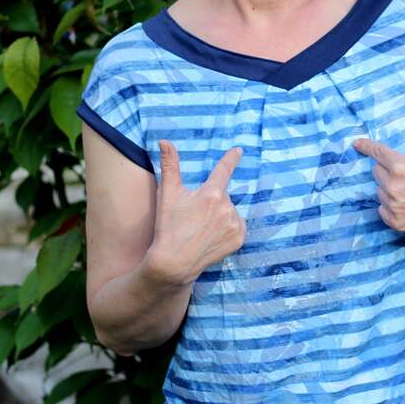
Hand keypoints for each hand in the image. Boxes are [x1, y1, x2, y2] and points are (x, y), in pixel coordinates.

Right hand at [147, 139, 246, 285]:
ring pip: (230, 210)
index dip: (231, 159)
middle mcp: (227, 207)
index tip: (239, 150)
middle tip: (194, 215)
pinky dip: (228, 227)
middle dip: (211, 200)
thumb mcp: (167, 194)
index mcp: (212, 193)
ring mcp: (234, 224)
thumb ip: (170, 165)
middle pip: (222, 195)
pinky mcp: (239, 239)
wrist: (174, 262)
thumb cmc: (168, 226)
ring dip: (220, 214)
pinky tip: (213, 236)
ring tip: (202, 228)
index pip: (224, 170)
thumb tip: (165, 141)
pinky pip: (237, 225)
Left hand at [352, 92, 404, 236]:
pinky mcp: (395, 221)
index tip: (357, 143)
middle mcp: (393, 186)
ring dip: (389, 187)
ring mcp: (393, 205)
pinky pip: (381, 209)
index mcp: (401, 166)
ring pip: (378, 190)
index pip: (376, 152)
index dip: (366, 146)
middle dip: (389, 169)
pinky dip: (390, 206)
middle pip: (377, 171)